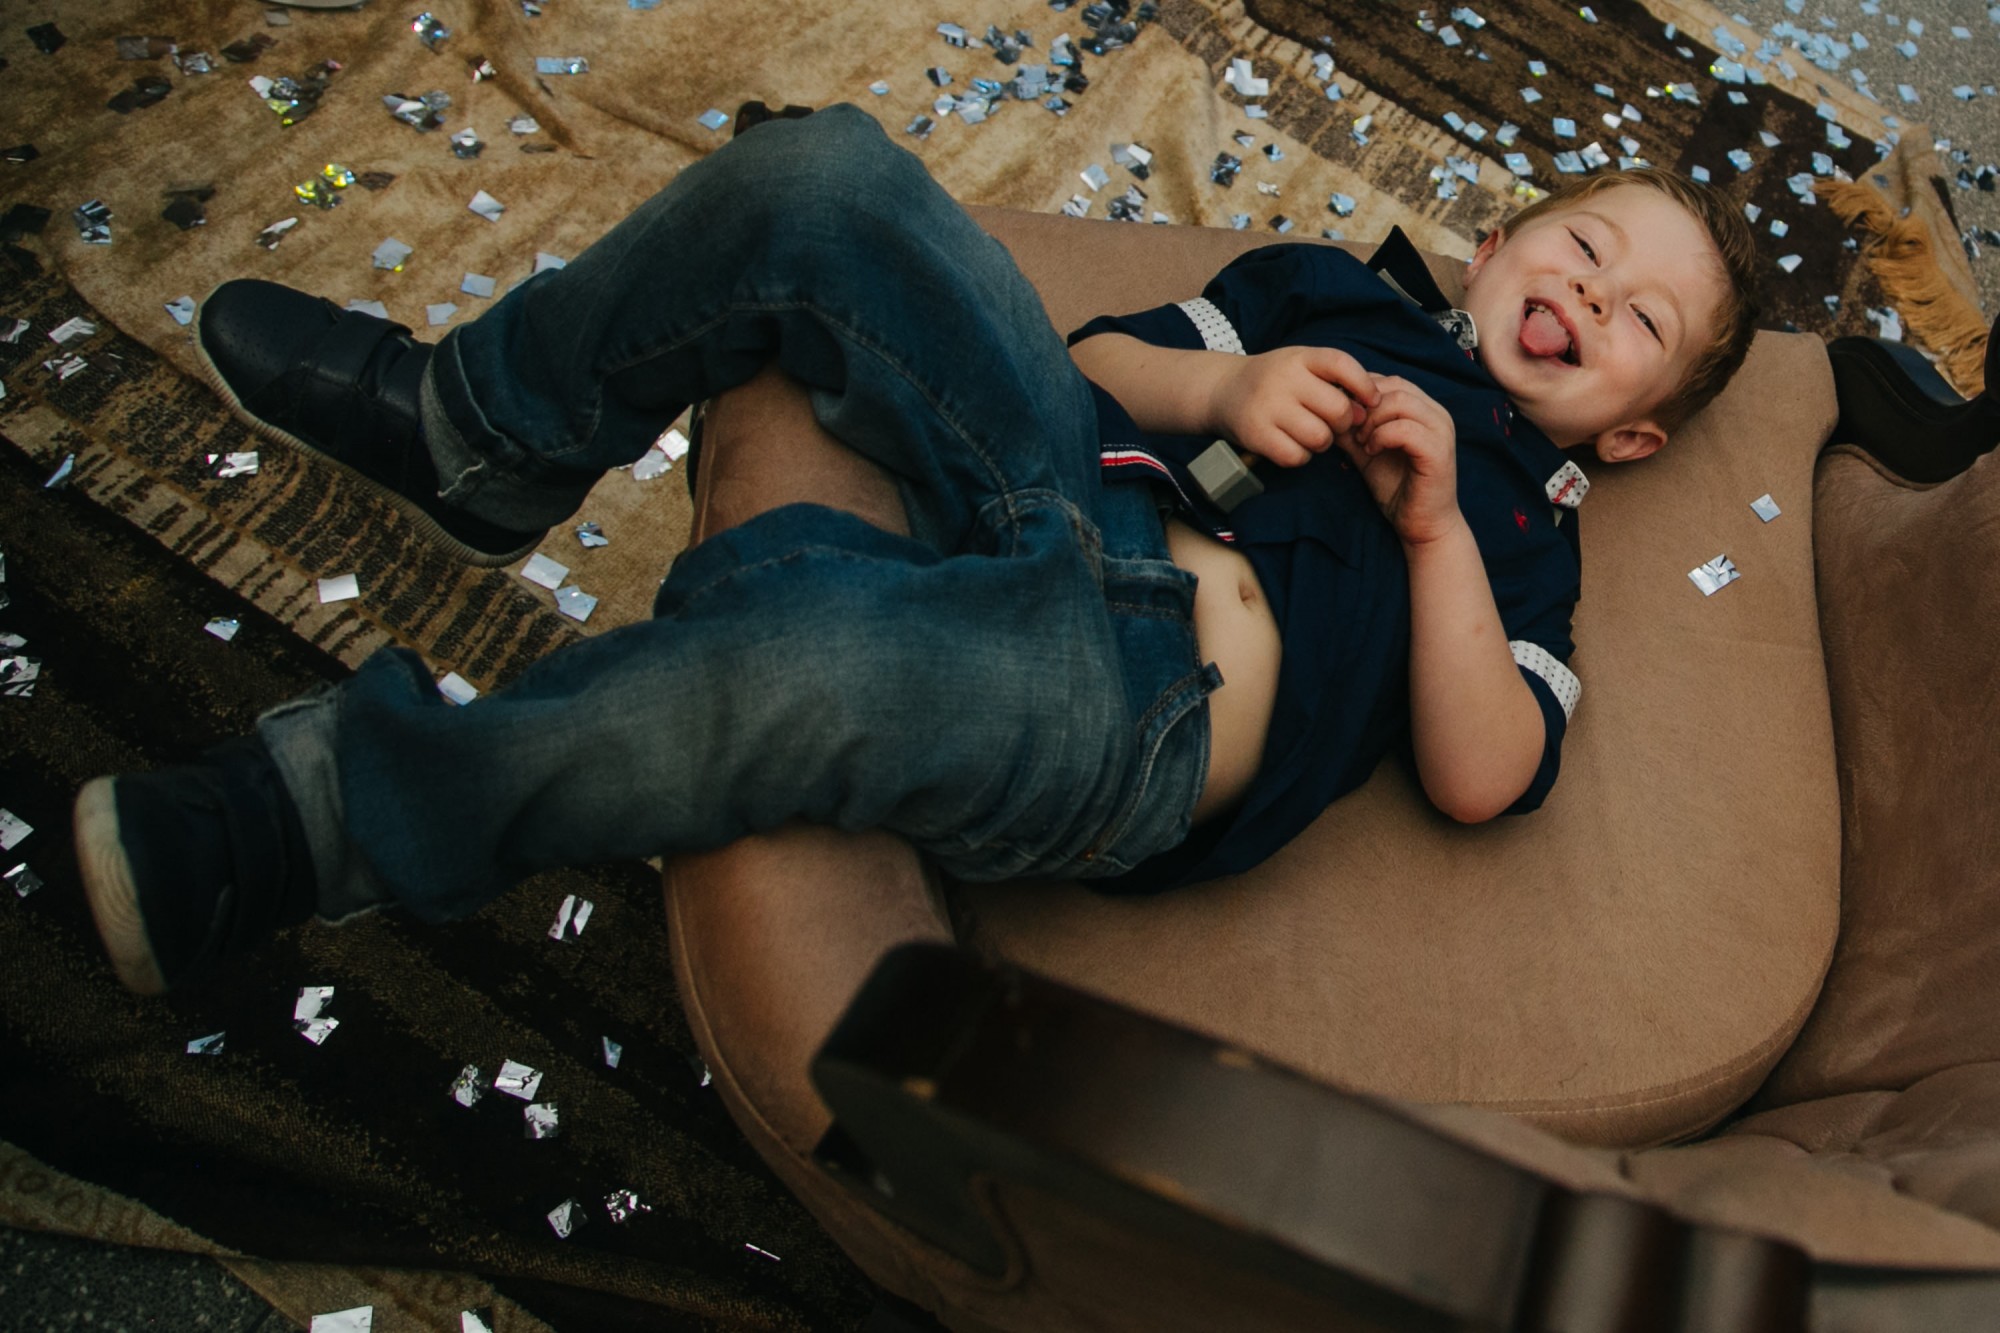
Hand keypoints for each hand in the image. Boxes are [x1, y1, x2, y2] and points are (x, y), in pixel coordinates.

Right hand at [1210, 346, 1376, 466]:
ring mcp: (1267, 407)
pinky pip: (1297, 456)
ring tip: (1308, 433)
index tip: (1371, 401)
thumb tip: (1366, 411)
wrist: (1222, 390)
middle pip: (1338, 409)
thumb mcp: (1300, 365)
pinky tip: (1292, 445)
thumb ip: (1334, 381)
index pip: (1341, 364)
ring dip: (1322, 442)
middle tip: (1332, 423)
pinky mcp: (1256, 434)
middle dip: (1343, 423)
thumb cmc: (1273, 381)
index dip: (1364, 385)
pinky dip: (1300, 456)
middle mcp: (1283, 378)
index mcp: (1299, 357)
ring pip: (1320, 437)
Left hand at [1333, 375, 1462, 546]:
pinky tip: (1371, 451)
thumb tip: (1324, 409)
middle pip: (1394, 385)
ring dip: (1371, 420)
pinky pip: (1405, 429)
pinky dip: (1381, 436)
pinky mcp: (1438, 451)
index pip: (1390, 381)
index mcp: (1423, 409)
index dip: (1360, 393)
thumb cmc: (1396, 488)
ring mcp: (1441, 430)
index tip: (1342, 416)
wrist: (1420, 525)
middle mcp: (1436, 414)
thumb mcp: (1367, 451)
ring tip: (1360, 441)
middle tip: (1349, 430)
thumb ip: (1351, 429)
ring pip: (1400, 401)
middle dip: (1363, 405)